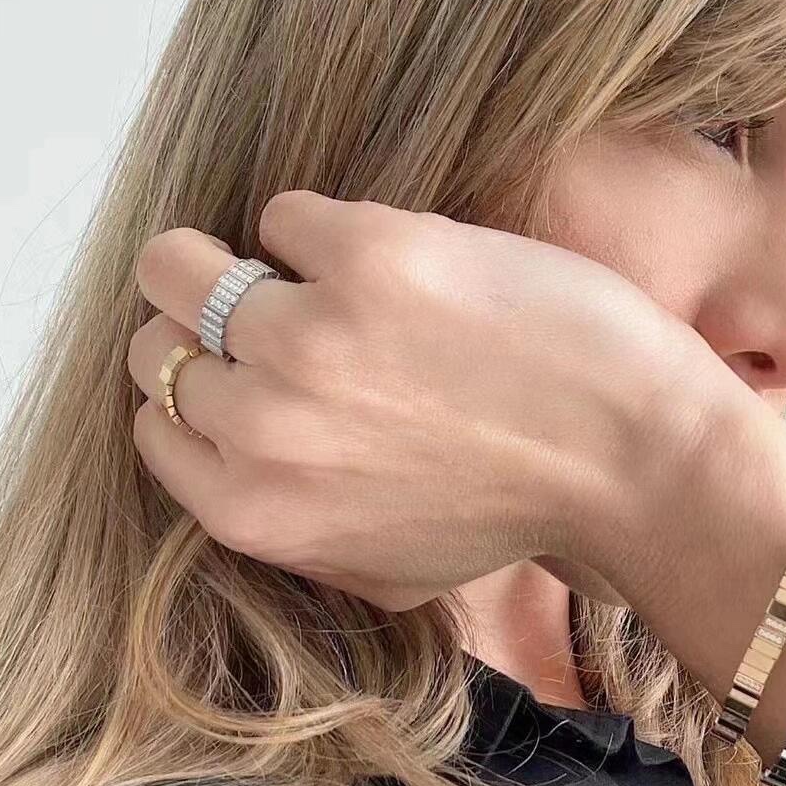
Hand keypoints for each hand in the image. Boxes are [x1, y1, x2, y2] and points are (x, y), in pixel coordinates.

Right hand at [129, 191, 722, 610]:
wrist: (632, 460)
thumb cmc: (513, 516)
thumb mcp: (379, 570)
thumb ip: (282, 523)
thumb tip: (218, 449)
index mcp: (252, 511)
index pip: (153, 421)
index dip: (195, 386)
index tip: (238, 367)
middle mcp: (262, 429)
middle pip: (157, 339)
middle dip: (207, 322)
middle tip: (283, 317)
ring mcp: (307, 337)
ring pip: (183, 261)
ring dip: (245, 262)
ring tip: (322, 280)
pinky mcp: (370, 258)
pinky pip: (288, 214)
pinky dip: (328, 230)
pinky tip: (396, 267)